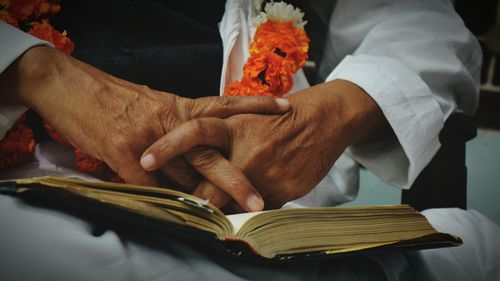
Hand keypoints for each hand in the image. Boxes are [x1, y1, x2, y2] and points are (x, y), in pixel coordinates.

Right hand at [0, 46, 289, 210]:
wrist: (70, 87)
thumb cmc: (115, 97)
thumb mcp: (154, 103)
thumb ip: (179, 123)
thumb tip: (200, 145)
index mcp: (179, 106)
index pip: (224, 105)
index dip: (256, 105)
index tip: (285, 107)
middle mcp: (169, 122)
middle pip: (210, 154)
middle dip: (237, 178)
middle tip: (259, 199)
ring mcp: (148, 140)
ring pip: (183, 176)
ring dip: (203, 199)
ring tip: (225, 216)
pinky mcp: (124, 154)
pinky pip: (150, 186)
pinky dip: (164, 201)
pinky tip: (179, 215)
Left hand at [141, 80, 390, 210]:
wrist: (323, 120)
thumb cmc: (278, 118)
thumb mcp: (245, 119)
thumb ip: (218, 139)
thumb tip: (191, 165)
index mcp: (231, 127)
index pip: (193, 133)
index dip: (168, 146)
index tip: (145, 161)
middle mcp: (246, 152)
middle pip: (209, 190)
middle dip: (195, 205)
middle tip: (184, 211)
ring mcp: (265, 174)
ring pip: (233, 206)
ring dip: (225, 209)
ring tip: (226, 204)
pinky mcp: (283, 190)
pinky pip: (258, 210)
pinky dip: (251, 209)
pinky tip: (257, 196)